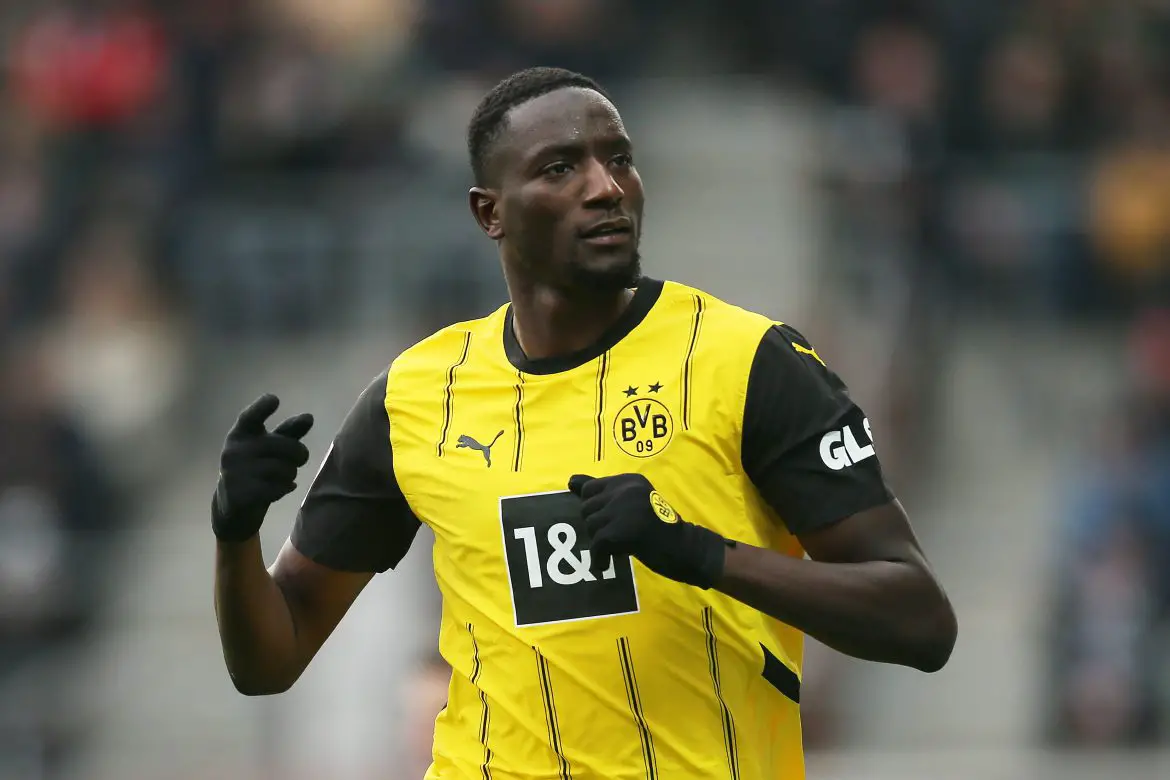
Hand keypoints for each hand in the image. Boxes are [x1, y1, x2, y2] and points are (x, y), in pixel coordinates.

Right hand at [212, 394, 313, 542]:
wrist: (233, 505)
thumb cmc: (257, 467)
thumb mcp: (270, 447)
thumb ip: (288, 432)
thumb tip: (309, 417)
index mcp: (240, 434)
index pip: (250, 417)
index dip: (261, 407)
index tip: (274, 399)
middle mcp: (234, 450)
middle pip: (284, 446)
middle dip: (299, 453)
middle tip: (300, 460)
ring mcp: (235, 473)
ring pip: (284, 469)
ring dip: (291, 474)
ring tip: (285, 477)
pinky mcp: (241, 494)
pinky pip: (278, 488)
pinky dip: (286, 488)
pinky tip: (284, 488)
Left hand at [567, 473, 726, 588]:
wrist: (686, 548)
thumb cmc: (659, 528)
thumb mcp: (632, 504)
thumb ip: (603, 492)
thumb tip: (570, 481)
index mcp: (629, 480)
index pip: (590, 489)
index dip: (595, 510)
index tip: (609, 522)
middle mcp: (626, 488)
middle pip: (587, 509)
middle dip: (597, 527)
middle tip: (617, 538)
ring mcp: (624, 508)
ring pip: (591, 526)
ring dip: (600, 543)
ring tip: (618, 549)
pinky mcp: (623, 529)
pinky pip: (597, 545)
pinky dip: (599, 559)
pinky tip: (607, 564)